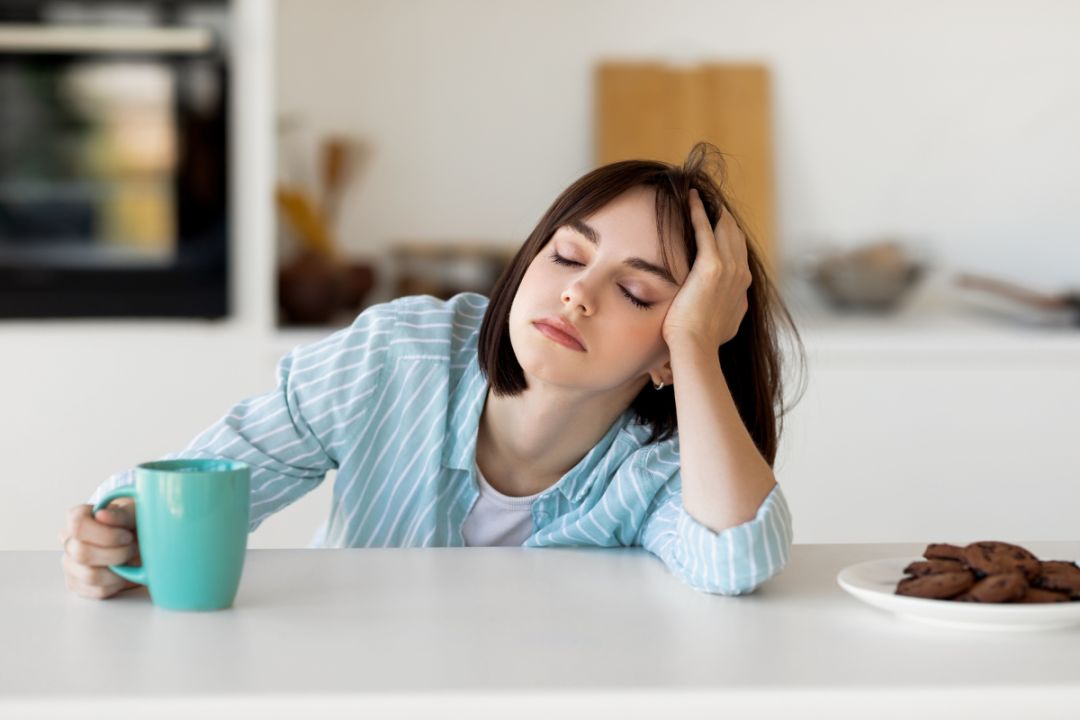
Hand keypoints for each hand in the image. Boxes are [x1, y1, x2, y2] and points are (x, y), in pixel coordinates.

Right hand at [60, 499, 140, 599]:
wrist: (139, 540)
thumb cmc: (134, 523)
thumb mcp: (135, 512)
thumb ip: (121, 513)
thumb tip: (102, 515)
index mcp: (78, 518)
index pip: (78, 526)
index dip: (106, 534)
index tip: (127, 536)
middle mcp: (69, 541)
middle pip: (82, 554)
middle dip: (117, 554)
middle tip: (133, 548)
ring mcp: (71, 565)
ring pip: (90, 575)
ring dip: (119, 570)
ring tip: (130, 560)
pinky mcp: (79, 584)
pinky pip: (98, 591)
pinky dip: (118, 584)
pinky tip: (125, 573)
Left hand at [662, 188, 751, 350]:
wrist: (696, 348)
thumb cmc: (704, 342)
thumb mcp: (728, 323)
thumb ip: (733, 308)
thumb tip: (738, 304)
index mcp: (743, 285)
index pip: (739, 251)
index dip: (729, 235)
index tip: (718, 222)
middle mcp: (741, 272)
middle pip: (735, 235)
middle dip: (722, 217)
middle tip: (708, 200)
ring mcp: (729, 267)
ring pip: (723, 228)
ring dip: (712, 209)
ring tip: (698, 194)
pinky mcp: (711, 265)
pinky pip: (704, 229)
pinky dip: (698, 211)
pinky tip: (691, 197)